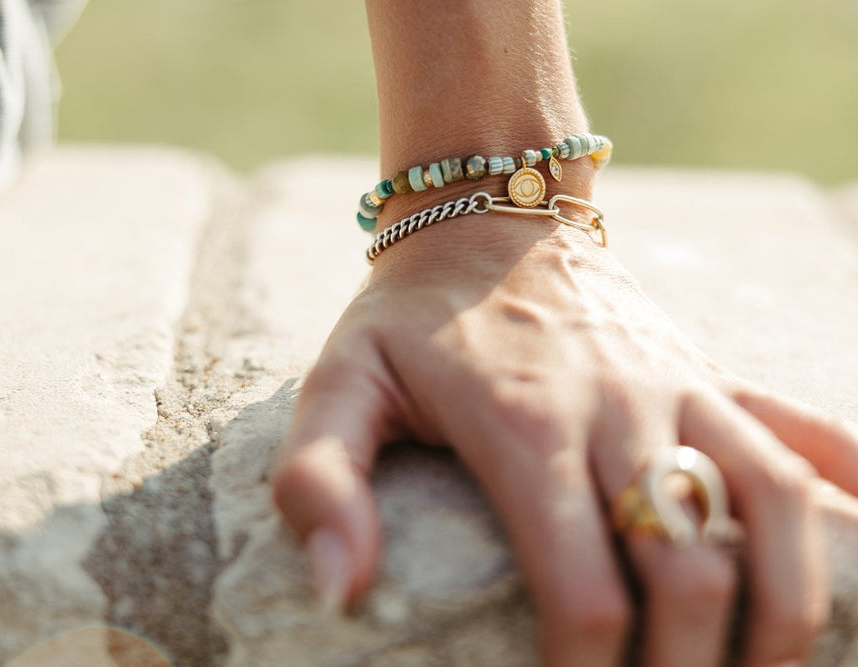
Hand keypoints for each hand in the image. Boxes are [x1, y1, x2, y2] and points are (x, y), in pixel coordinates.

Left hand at [273, 215, 857, 665]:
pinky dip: (849, 479)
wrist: (486, 212)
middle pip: (690, 566)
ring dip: (788, 603)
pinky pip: (803, 424)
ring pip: (773, 503)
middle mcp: (619, 408)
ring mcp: (678, 385)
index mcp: (524, 427)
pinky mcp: (711, 369)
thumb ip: (320, 479)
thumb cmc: (407, 316)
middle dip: (685, 662)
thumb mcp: (339, 383)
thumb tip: (339, 593)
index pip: (583, 589)